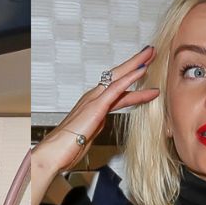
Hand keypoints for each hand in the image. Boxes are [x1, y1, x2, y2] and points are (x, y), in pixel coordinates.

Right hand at [31, 46, 160, 204]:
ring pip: (118, 77)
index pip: (115, 86)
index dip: (131, 78)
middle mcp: (93, 97)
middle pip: (117, 75)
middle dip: (135, 63)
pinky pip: (116, 88)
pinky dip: (130, 78)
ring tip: (150, 55)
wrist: (54, 152)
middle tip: (150, 52)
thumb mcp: (88, 132)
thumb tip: (101, 121)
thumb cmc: (68, 146)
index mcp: (92, 103)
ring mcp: (93, 100)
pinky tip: (141, 71)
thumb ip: (96, 123)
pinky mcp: (96, 106)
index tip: (144, 69)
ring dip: (135, 65)